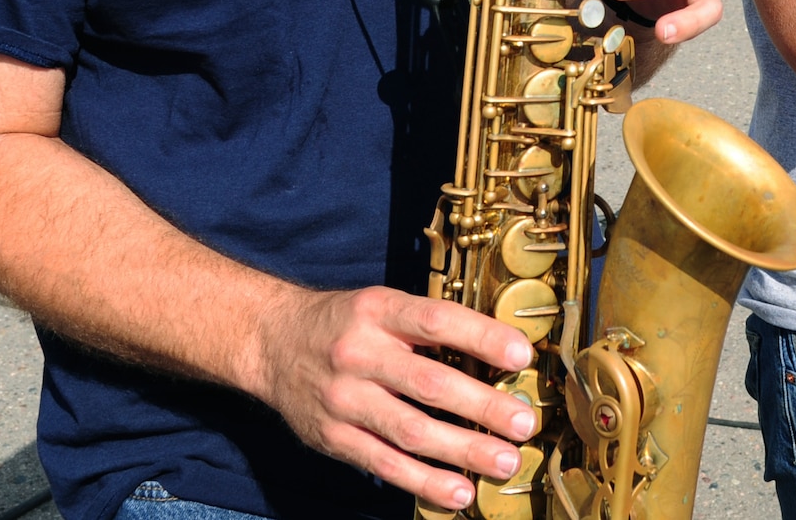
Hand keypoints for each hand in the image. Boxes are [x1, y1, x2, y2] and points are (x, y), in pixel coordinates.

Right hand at [252, 286, 537, 513]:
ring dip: (464, 450)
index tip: (522, 355)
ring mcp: (343, 399)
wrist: (271, 341)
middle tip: (524, 423)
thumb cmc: (344, 322)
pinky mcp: (332, 437)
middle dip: (483, 406)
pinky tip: (459, 491)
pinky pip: (384, 464)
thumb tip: (499, 349)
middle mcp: (359, 354)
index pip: (437, 321)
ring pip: (411, 431)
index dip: (482, 338)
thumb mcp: (382, 304)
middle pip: (430, 384)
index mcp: (379, 311)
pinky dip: (425, 481)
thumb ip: (429, 325)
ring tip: (504, 461)